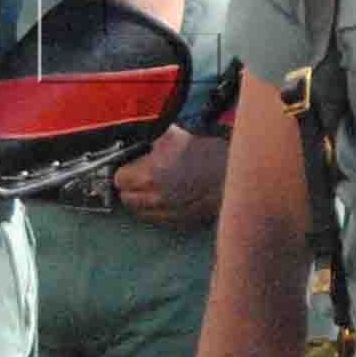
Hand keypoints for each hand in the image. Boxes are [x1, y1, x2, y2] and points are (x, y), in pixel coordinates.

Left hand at [110, 125, 228, 231]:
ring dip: (141, 201)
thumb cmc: (209, 155)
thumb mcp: (177, 136)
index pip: (120, 179)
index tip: (130, 166)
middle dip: (130, 187)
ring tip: (151, 189)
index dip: (125, 170)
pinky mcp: (180, 223)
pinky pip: (157, 220)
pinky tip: (166, 199)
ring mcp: (168, 213)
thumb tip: (141, 134)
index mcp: (150, 175)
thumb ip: (153, 137)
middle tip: (139, 177)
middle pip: (127, 199)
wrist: (235, 176)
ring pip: (140, 212)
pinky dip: (157, 211)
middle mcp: (155, 198)